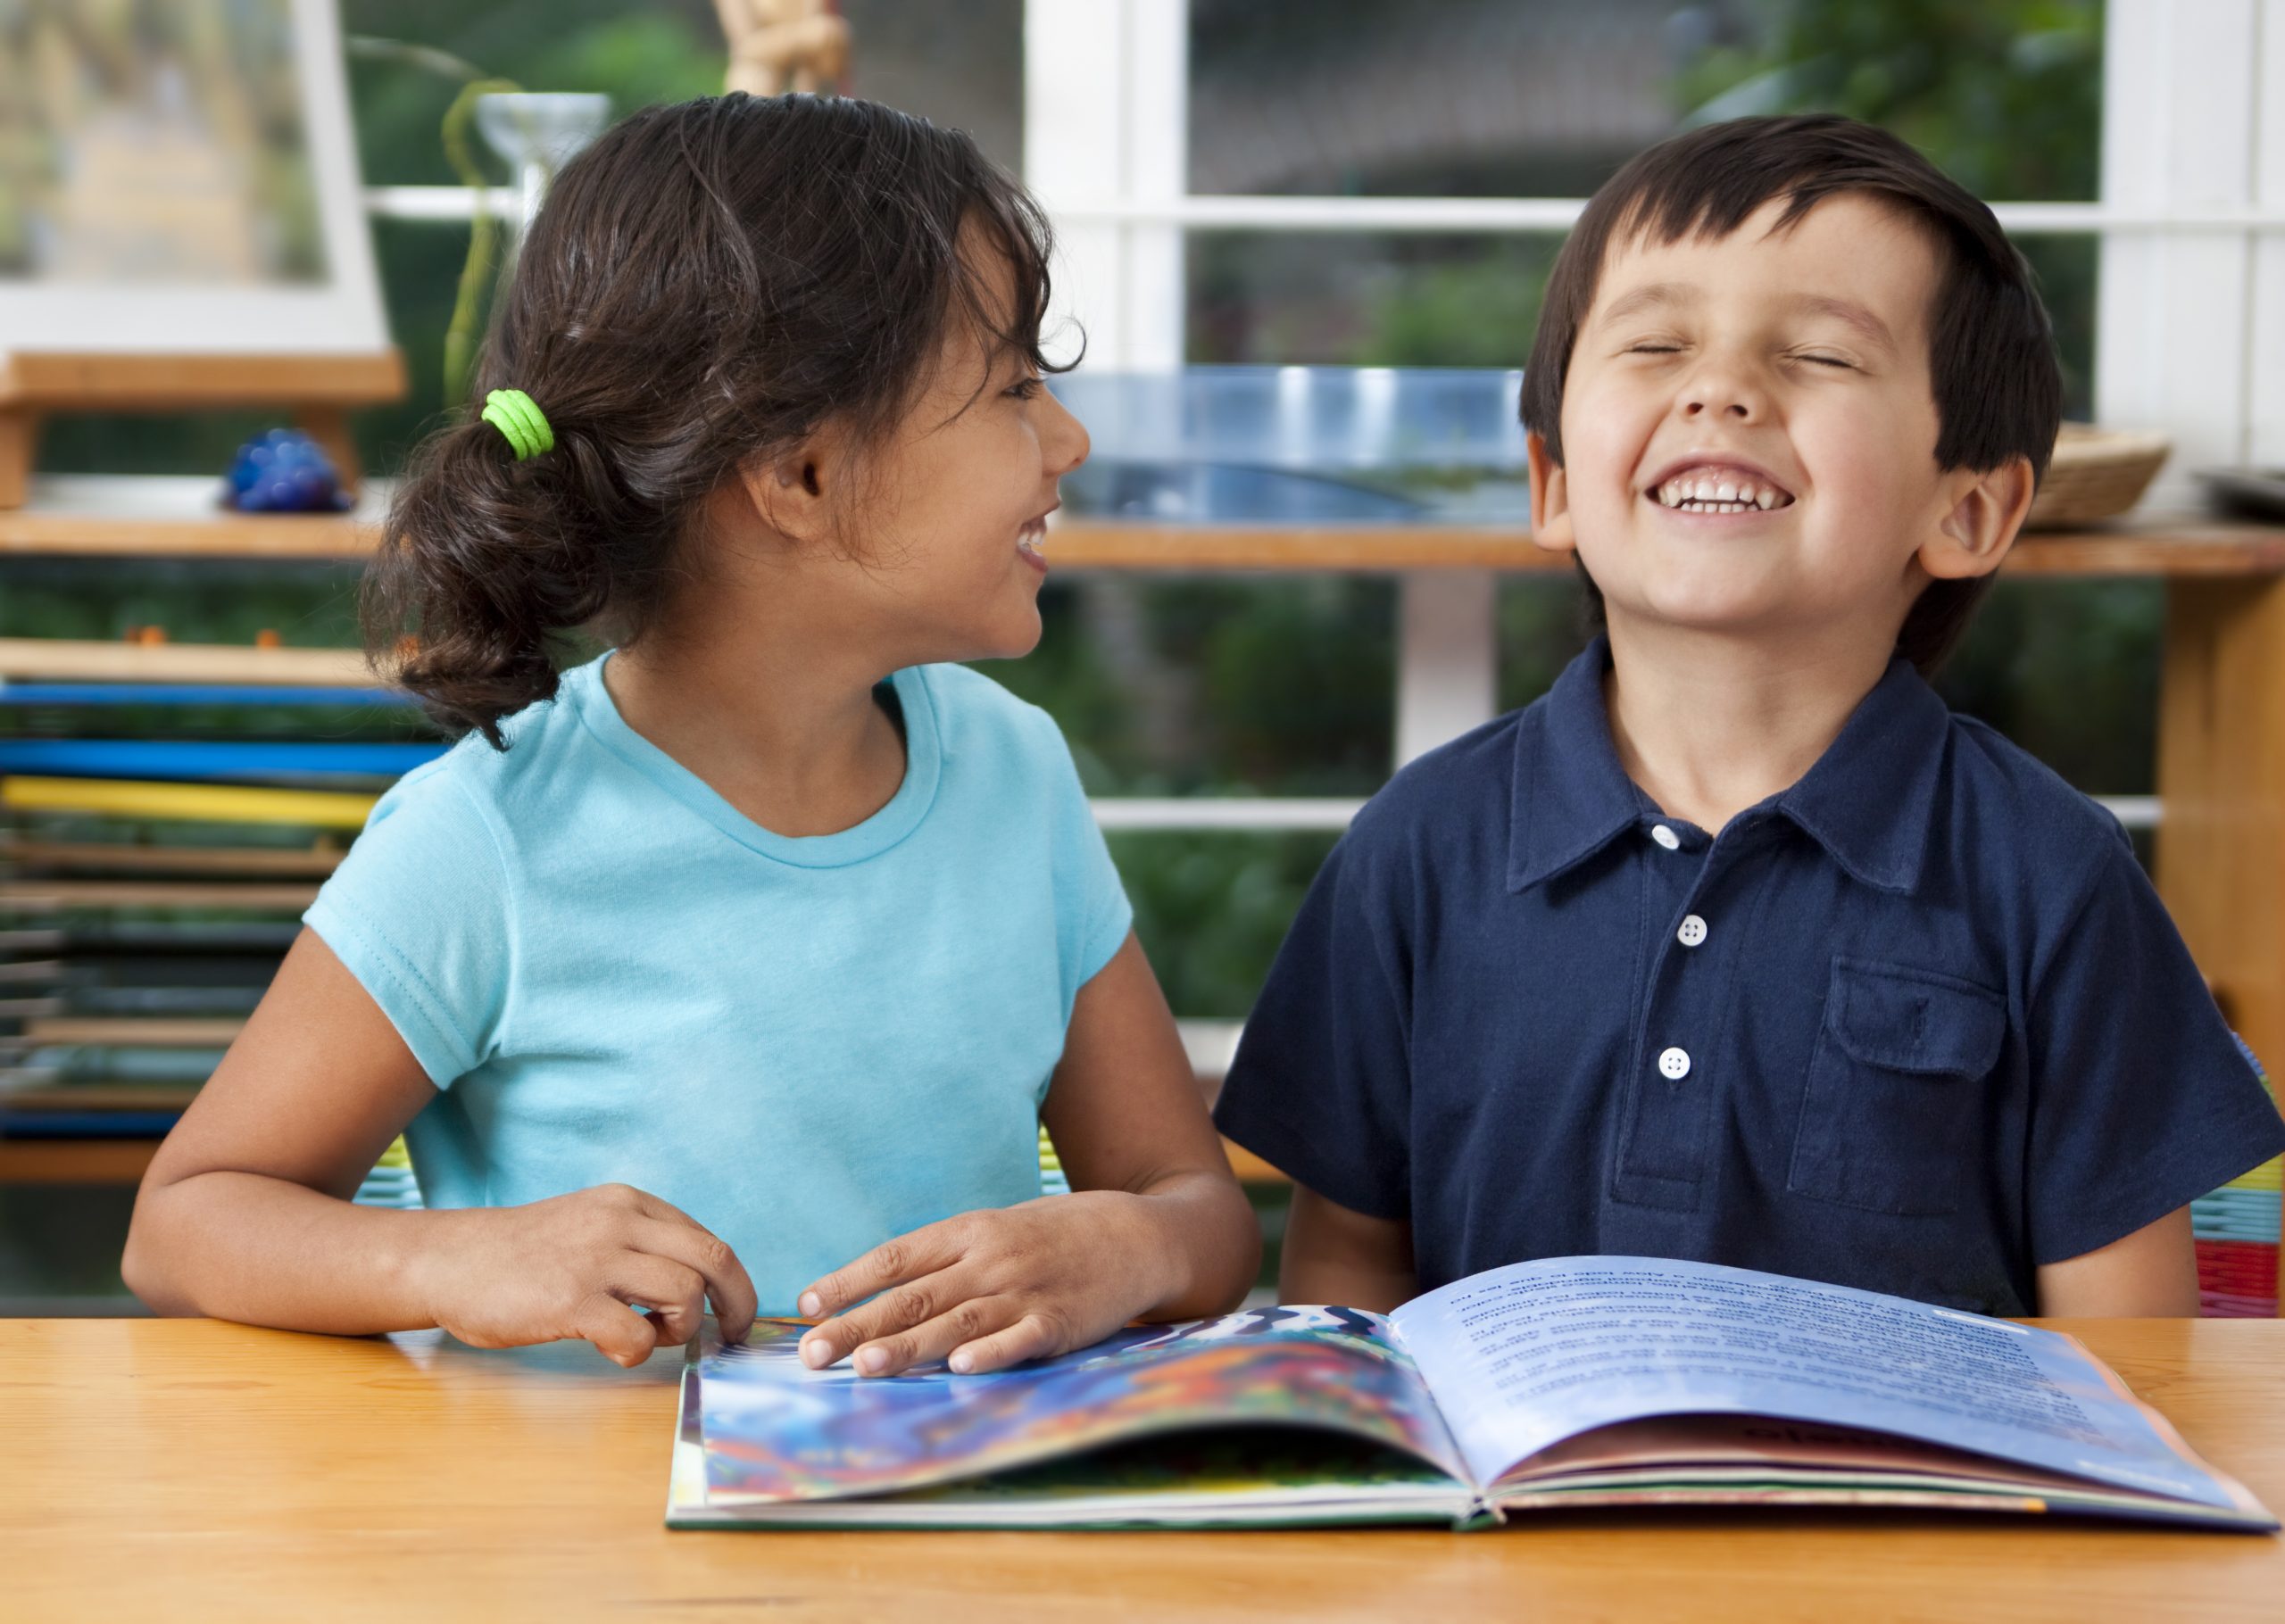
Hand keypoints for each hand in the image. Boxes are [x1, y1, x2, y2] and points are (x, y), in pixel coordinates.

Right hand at [417, 1183, 757, 1366]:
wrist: (448, 1260)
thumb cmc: (522, 1255)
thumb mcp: (590, 1225)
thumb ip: (639, 1245)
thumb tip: (697, 1288)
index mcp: (630, 1204)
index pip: (709, 1241)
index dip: (734, 1284)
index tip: (733, 1314)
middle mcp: (620, 1222)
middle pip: (714, 1260)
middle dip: (737, 1304)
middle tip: (730, 1337)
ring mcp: (595, 1259)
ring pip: (686, 1294)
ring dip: (680, 1329)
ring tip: (647, 1336)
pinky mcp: (569, 1300)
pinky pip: (637, 1336)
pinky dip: (637, 1352)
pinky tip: (610, 1347)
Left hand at [794, 1192, 1181, 1376]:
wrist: (1136, 1233)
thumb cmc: (1054, 1237)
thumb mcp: (995, 1231)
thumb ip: (944, 1260)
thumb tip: (877, 1292)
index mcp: (968, 1232)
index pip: (895, 1257)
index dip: (848, 1281)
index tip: (806, 1305)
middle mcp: (989, 1259)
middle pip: (913, 1295)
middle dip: (857, 1325)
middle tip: (812, 1353)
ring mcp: (1025, 1290)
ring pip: (956, 1320)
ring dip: (908, 1346)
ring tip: (864, 1367)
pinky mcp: (1060, 1321)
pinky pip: (1020, 1338)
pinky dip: (991, 1352)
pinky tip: (961, 1367)